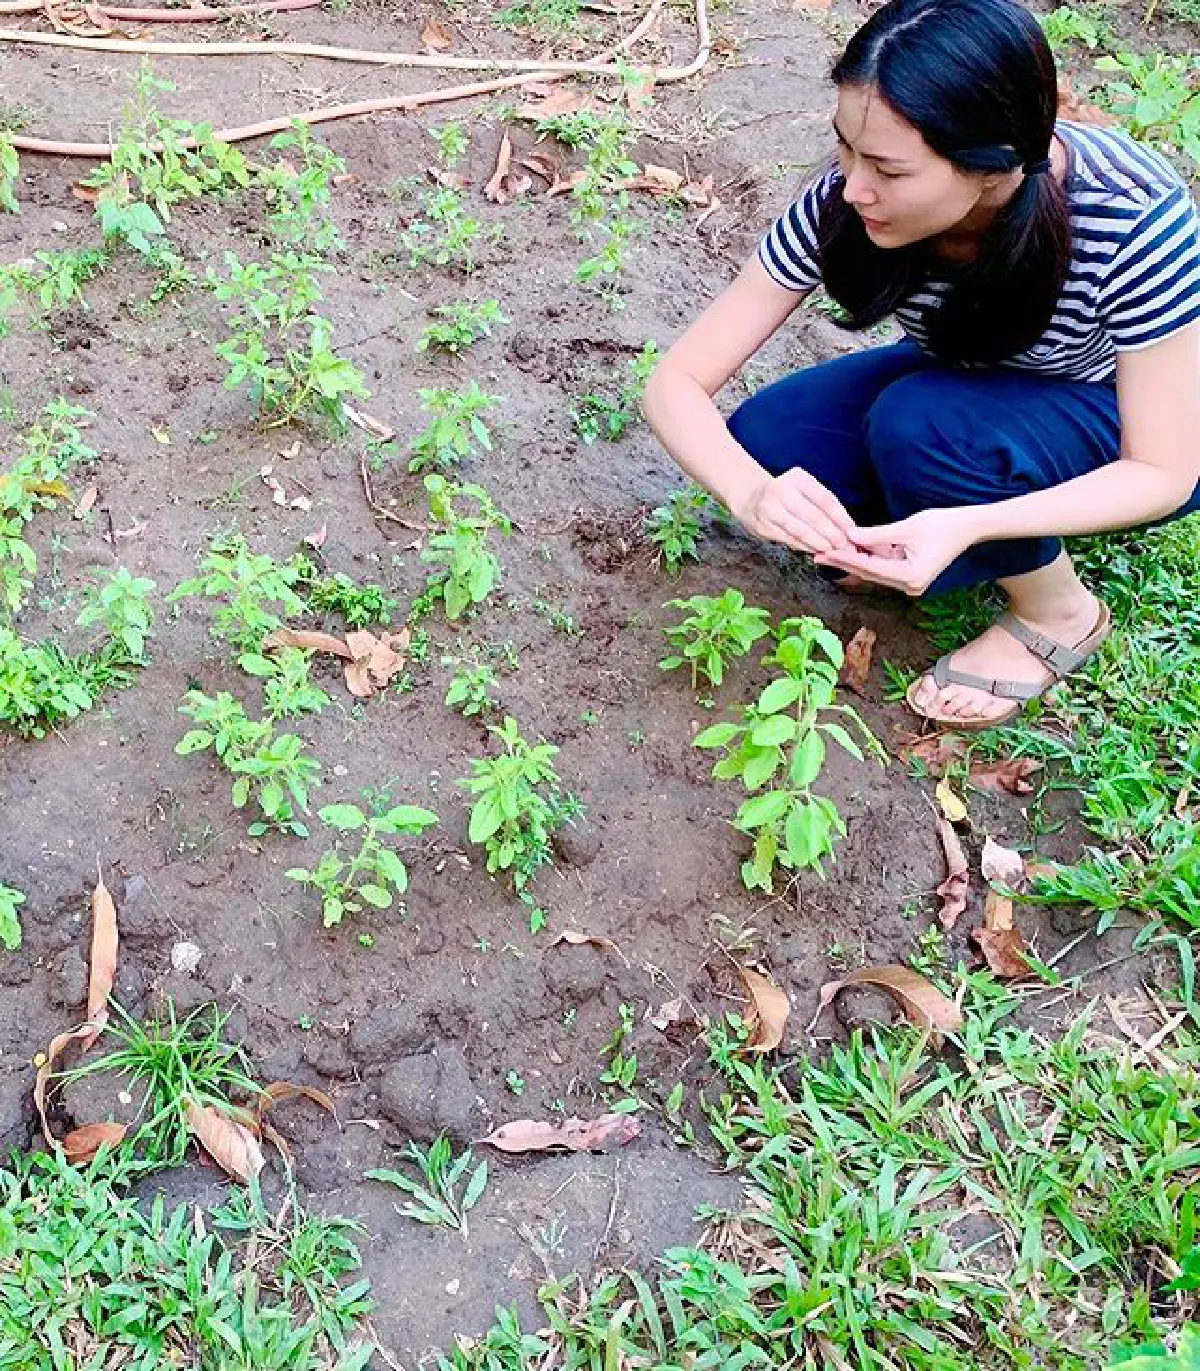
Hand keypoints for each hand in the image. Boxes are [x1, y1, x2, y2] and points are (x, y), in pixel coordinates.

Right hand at [736, 469, 858, 555]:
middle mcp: (782, 491)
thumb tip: (848, 528)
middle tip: (846, 547)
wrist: (750, 498)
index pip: (825, 499)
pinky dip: (805, 547)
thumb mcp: (803, 488)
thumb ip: (822, 504)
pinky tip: (816, 551)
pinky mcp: (763, 526)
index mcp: (797, 478)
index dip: (841, 518)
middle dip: (832, 534)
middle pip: (813, 516)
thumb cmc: (786, 495)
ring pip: (800, 530)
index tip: (854, 532)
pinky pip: (789, 539)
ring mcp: (770, 509)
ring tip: (834, 552)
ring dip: (819, 543)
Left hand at [814, 507, 981, 595]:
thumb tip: (849, 536)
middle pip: (870, 573)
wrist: (969, 527)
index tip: (825, 552)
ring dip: (854, 561)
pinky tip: (849, 552)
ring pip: (875, 572)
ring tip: (828, 553)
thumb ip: (876, 535)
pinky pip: (884, 568)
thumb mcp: (907, 527)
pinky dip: (868, 559)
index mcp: (911, 576)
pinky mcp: (910, 576)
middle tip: (818, 554)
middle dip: (845, 562)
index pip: (870, 567)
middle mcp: (910, 586)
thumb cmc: (943, 524)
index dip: (846, 559)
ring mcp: (911, 584)